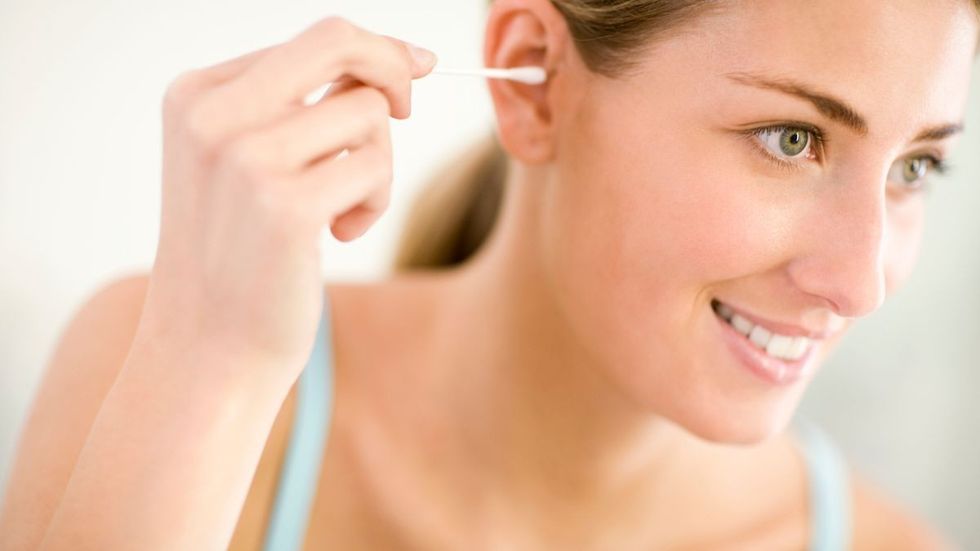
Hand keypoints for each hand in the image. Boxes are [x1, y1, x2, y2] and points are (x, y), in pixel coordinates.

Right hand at [138, 16, 436, 373]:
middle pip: (339, 43)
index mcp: (197, 95)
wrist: (209, 348)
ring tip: (339, 211)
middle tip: (407, 109)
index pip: (311, 40)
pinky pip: (376, 167)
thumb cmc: (241, 255)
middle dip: (393, 66)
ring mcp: (245, 159)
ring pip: (367, 113)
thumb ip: (300, 106)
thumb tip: (403, 59)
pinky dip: (374, 201)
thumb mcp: (246, 162)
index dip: (372, 53)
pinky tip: (337, 235)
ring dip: (375, 164)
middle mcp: (213, 116)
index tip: (410, 69)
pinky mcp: (285, 207)